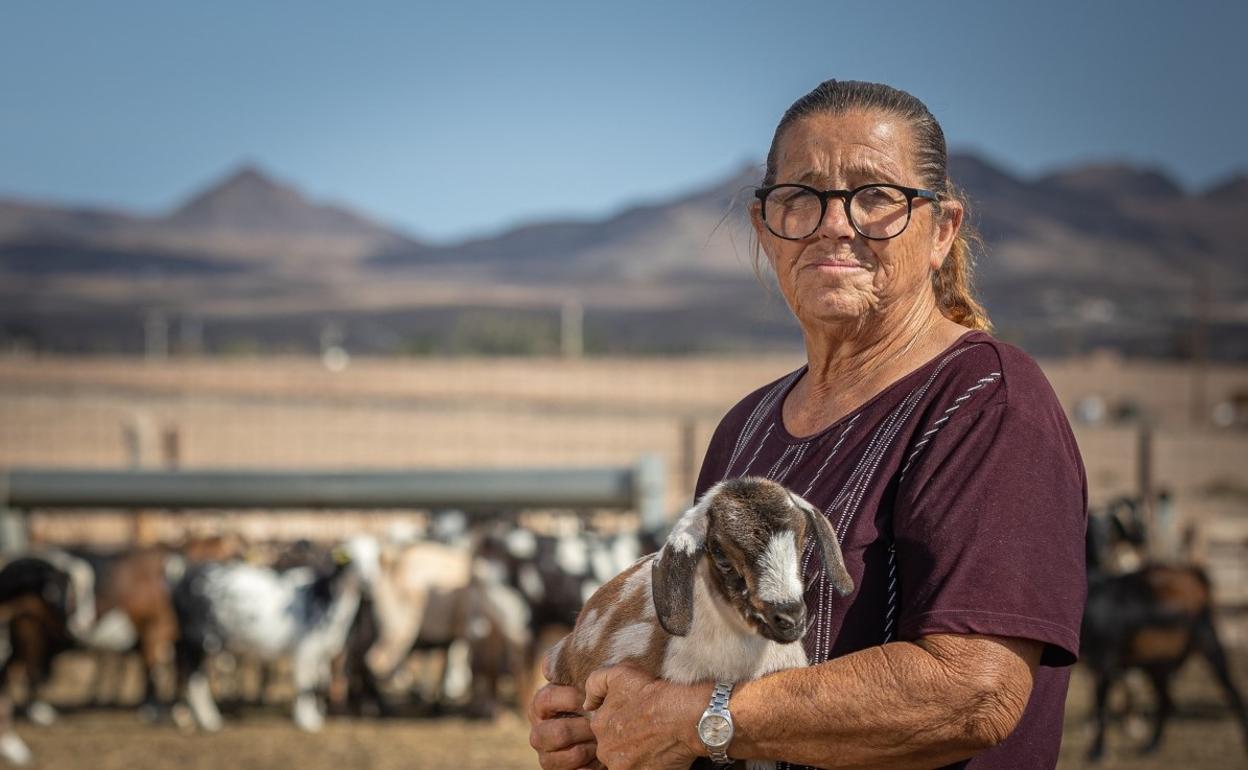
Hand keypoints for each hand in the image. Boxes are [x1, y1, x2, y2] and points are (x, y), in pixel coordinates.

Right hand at [529, 656, 601, 769]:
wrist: (613, 730)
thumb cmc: (598, 700)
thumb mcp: (586, 680)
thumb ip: (566, 663)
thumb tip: (546, 667)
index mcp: (541, 705)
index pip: (546, 699)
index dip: (569, 698)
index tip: (590, 699)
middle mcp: (539, 731)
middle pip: (552, 733)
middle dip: (580, 729)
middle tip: (599, 724)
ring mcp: (547, 755)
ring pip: (560, 757)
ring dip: (586, 750)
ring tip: (602, 743)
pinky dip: (588, 768)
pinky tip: (600, 761)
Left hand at [582, 664, 707, 769]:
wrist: (686, 716)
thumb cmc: (655, 694)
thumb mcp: (620, 674)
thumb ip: (595, 683)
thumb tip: (588, 703)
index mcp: (600, 726)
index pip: (605, 728)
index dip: (622, 722)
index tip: (637, 718)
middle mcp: (606, 751)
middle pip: (614, 748)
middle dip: (627, 742)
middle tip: (647, 732)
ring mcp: (623, 768)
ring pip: (625, 761)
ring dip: (636, 755)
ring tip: (655, 744)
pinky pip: (640, 769)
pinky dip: (647, 765)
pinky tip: (659, 755)